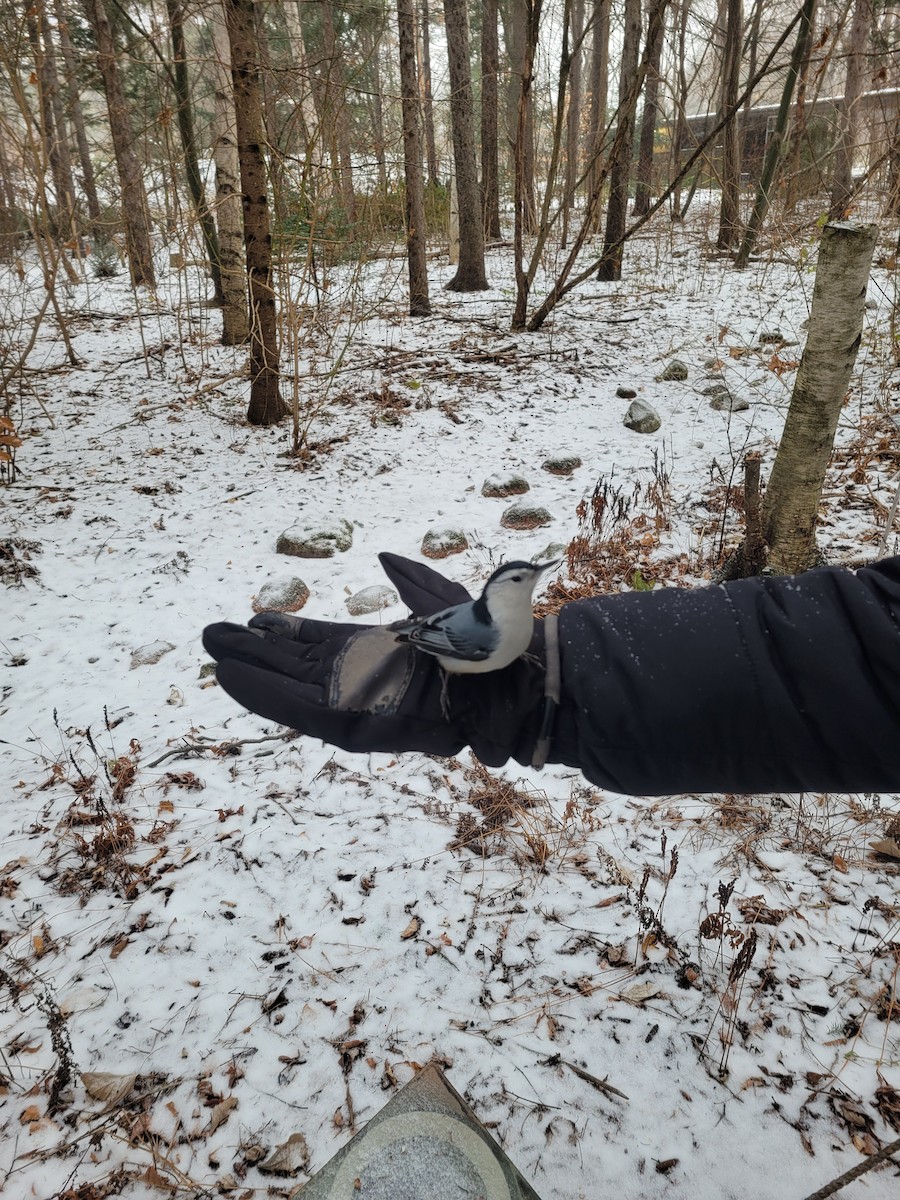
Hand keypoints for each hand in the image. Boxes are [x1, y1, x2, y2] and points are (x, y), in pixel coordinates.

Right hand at [202, 554, 551, 767]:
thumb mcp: (442, 604)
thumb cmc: (485, 644)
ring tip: (211, 656)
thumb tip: (385, 558)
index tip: (253, 620)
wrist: (508, 679)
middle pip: (294, 666)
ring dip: (249, 673)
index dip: (285, 633)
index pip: (318, 644)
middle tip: (211, 636)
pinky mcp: (354, 727)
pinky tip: (233, 678)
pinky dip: (264, 696)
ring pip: (288, 688)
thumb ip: (412, 582)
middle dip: (253, 652)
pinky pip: (300, 713)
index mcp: (378, 653)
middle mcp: (360, 680)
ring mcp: (355, 704)